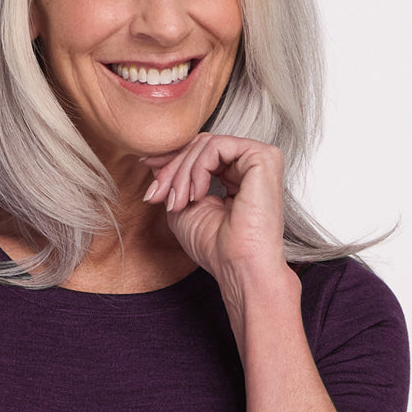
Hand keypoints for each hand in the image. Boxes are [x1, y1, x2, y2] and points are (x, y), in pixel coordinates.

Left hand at [142, 132, 286, 284]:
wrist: (238, 267)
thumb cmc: (215, 247)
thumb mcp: (182, 207)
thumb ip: (174, 180)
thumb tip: (154, 158)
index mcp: (236, 176)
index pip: (200, 153)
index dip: (171, 161)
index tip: (147, 174)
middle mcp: (250, 165)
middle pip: (200, 145)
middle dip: (172, 168)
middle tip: (159, 196)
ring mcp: (260, 159)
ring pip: (206, 144)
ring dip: (181, 173)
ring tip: (179, 201)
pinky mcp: (264, 157)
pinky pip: (217, 146)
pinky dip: (198, 168)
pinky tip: (197, 194)